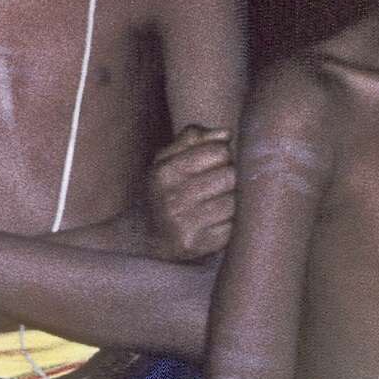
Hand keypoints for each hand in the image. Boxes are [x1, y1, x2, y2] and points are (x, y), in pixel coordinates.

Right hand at [143, 127, 238, 260]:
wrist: (144, 236)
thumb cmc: (163, 190)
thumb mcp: (167, 158)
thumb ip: (194, 138)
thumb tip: (227, 133)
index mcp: (165, 171)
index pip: (219, 151)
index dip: (222, 156)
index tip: (214, 164)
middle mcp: (172, 198)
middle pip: (230, 176)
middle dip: (229, 178)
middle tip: (218, 185)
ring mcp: (184, 224)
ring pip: (234, 202)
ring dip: (231, 202)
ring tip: (216, 203)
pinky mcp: (197, 245)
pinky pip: (232, 227)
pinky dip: (228, 224)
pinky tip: (215, 223)